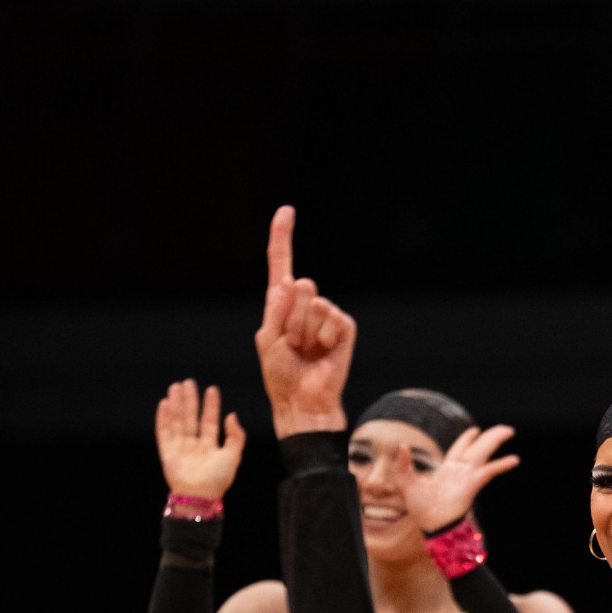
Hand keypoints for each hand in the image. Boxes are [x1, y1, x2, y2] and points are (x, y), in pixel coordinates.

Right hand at [155, 380, 244, 498]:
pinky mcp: (167, 452)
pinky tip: (164, 403)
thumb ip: (236, 436)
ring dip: (176, 404)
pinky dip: (163, 418)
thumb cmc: (219, 479)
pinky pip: (164, 432)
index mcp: (210, 447)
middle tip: (189, 382)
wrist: (200, 495)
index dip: (211, 406)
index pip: (210, 421)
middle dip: (190, 400)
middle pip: (191, 418)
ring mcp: (180, 448)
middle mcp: (194, 446)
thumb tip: (232, 415)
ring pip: (177, 421)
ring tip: (175, 387)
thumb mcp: (234, 456)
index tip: (212, 389)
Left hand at [254, 205, 356, 435]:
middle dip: (291, 318)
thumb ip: (277, 309)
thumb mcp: (267, 339)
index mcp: (281, 304)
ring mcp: (326, 316)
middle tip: (292, 345)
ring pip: (315, 304)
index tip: (286, 211)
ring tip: (306, 352)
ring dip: (306, 332)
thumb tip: (296, 281)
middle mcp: (305, 306)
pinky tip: (324, 353)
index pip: (281, 264)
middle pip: (300, 286)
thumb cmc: (281, 375)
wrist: (301, 401)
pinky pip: (334, 319)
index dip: (282, 237)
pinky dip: (325, 338)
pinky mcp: (344, 329)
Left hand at [397, 425, 519, 533]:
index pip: (459, 449)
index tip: (475, 430)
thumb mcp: (405, 483)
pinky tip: (514, 459)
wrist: (430, 524)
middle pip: (477, 448)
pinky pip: (489, 472)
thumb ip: (403, 465)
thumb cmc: (419, 509)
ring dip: (495, 440)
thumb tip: (403, 445)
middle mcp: (460, 471)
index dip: (467, 439)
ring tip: (509, 431)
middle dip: (490, 437)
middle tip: (505, 429)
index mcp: (447, 470)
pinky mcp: (472, 484)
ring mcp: (467, 477)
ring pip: (483, 453)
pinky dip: (501, 465)